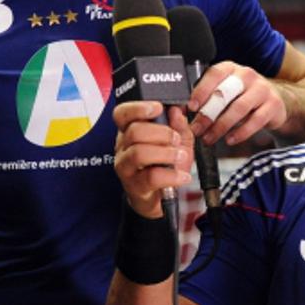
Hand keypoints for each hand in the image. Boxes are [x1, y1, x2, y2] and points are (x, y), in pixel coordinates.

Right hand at [113, 101, 193, 216]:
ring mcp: (127, 168)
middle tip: (175, 139)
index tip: (157, 108)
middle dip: (161, 133)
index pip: (122, 114)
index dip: (137, 108)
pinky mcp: (135, 186)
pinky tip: (182, 175)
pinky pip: (151, 177)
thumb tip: (176, 111)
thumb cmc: (167, 165)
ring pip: (139, 153)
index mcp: (131, 131)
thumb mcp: (178, 141)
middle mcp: (124, 147)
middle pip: (134, 132)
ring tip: (180, 156)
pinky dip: (172, 175)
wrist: (164, 196)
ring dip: (165, 153)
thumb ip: (179, 125)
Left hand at [188, 61, 285, 146]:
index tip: (191, 107)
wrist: (274, 101)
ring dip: (221, 126)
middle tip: (197, 129)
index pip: (214, 74)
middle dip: (208, 114)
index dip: (201, 90)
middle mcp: (246, 75)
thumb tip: (182, 110)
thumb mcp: (225, 91)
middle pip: (225, 93)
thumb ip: (207, 97)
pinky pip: (255, 120)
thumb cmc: (241, 97)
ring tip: (209, 138)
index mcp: (230, 68)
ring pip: (239, 108)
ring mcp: (262, 89)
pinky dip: (240, 133)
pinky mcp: (273, 105)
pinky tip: (230, 140)